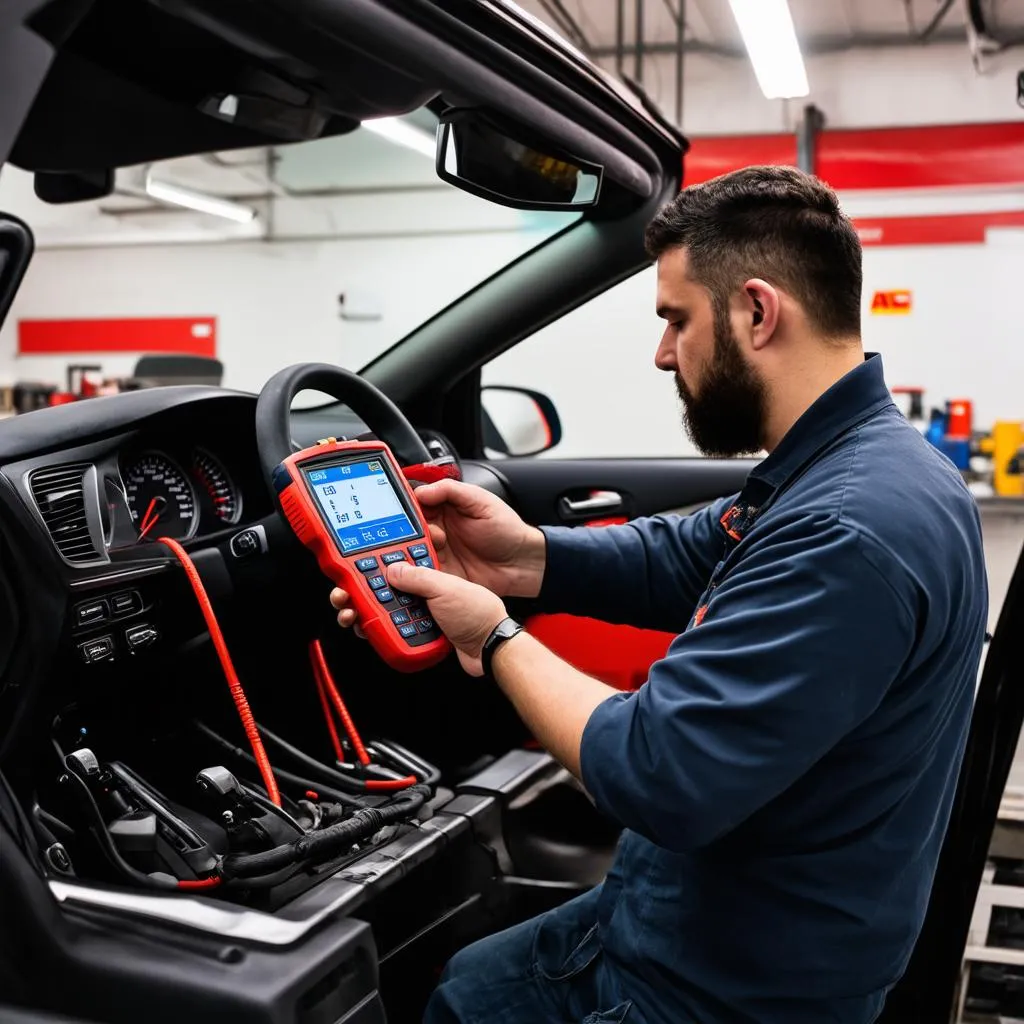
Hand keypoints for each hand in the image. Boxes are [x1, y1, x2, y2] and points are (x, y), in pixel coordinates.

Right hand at [331, 563, 506, 675]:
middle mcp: (421, 587)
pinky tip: (365, 629)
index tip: (350, 563)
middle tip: (342, 594)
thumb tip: (391, 570)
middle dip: (357, 589)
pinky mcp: (417, 627)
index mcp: (430, 569)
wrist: (489, 646)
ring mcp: (418, 608)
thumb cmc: (479, 612)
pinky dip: (376, 630)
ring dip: (361, 610)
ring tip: (348, 613)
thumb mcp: (446, 588)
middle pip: (380, 584)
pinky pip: (390, 627)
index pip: (395, 556)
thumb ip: (417, 577)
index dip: (371, 558)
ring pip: (381, 607)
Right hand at [412, 480, 545, 597]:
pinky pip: (421, 573)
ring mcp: (438, 552)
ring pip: (410, 550)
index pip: (415, 503)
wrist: (521, 563)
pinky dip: (417, 572)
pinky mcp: (441, 574)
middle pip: (407, 529)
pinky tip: (419, 568)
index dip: (405, 507)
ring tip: (421, 549)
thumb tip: (421, 491)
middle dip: (405, 531)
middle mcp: (437, 529)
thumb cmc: (507, 529)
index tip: (399, 510)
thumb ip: (451, 490)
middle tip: (415, 533)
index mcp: (444, 508)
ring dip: (410, 551)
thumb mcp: (481, 501)